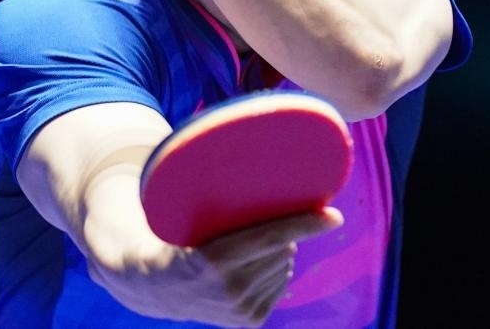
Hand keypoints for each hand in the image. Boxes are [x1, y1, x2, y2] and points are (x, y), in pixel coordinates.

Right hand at [84, 206, 343, 327]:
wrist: (155, 287)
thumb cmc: (177, 236)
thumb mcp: (190, 214)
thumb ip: (224, 199)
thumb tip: (271, 176)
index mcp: (214, 260)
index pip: (272, 237)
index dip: (305, 224)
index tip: (334, 216)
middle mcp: (230, 290)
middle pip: (285, 249)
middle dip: (281, 235)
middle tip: (254, 228)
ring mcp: (240, 310)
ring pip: (285, 266)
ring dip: (277, 253)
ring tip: (245, 251)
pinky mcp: (248, 322)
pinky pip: (281, 285)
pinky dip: (273, 272)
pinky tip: (250, 269)